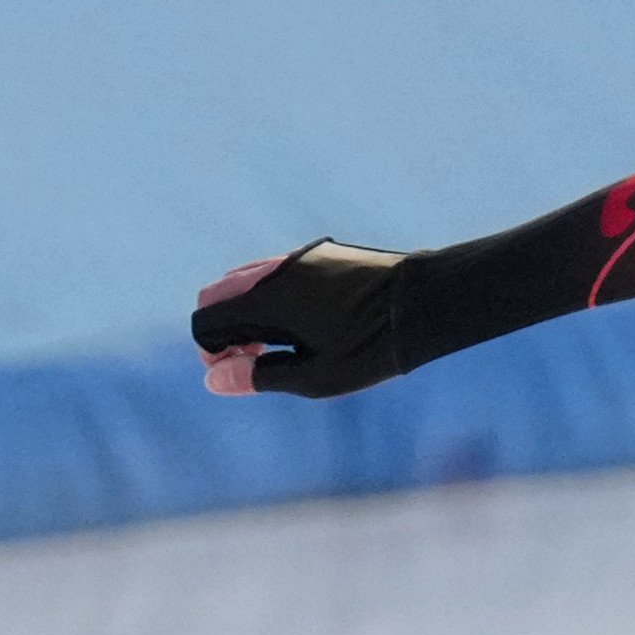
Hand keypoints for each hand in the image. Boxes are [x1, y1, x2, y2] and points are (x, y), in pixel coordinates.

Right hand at [191, 240, 406, 396]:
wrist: (427, 301)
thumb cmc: (372, 346)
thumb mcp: (316, 376)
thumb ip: (261, 377)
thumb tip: (214, 379)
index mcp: (265, 299)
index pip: (207, 318)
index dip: (210, 351)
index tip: (236, 372)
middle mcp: (275, 271)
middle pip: (222, 295)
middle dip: (226, 330)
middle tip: (255, 361)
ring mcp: (301, 258)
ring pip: (252, 282)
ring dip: (251, 313)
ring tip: (285, 346)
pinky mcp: (326, 254)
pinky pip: (282, 273)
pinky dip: (277, 298)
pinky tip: (308, 323)